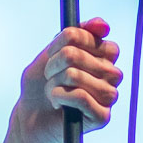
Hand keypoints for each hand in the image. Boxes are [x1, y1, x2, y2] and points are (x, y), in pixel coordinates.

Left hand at [7, 18, 122, 142]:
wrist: (29, 118)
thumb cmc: (42, 84)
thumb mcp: (52, 51)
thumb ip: (76, 34)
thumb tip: (104, 24)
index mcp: (105, 55)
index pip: (89, 34)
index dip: (63, 42)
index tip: (53, 54)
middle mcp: (112, 74)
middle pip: (75, 55)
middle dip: (52, 65)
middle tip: (50, 77)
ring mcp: (110, 96)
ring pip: (74, 76)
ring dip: (54, 83)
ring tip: (53, 92)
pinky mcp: (103, 116)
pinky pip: (79, 96)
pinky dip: (59, 97)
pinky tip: (57, 104)